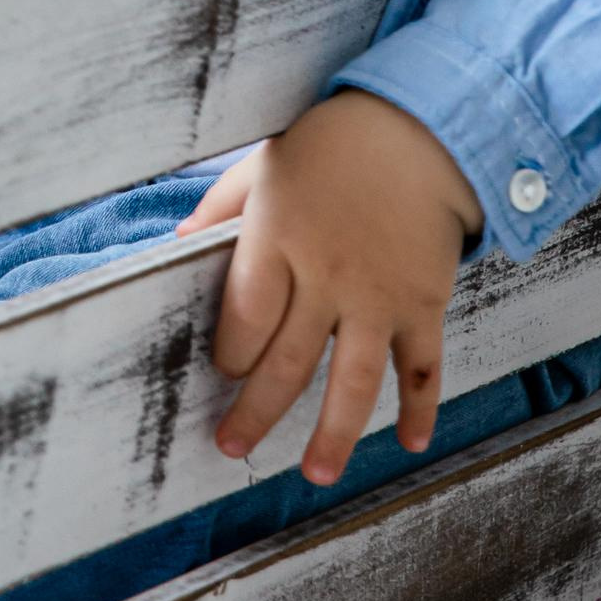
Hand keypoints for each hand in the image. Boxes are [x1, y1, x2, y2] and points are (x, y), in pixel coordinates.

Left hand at [177, 91, 482, 482]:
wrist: (422, 126)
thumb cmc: (333, 142)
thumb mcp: (264, 163)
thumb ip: (220, 207)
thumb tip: (177, 244)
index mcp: (277, 240)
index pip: (243, 321)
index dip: (229, 356)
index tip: (225, 369)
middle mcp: (326, 277)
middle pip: (285, 365)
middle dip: (255, 414)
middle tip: (231, 446)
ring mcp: (378, 296)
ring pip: (353, 384)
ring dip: (333, 436)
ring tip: (315, 474)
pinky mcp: (423, 303)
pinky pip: (422, 366)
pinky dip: (421, 406)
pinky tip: (413, 440)